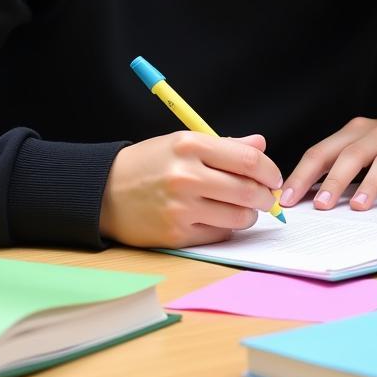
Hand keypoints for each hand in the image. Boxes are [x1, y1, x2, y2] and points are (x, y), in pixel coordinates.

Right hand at [100, 132, 280, 247]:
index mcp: (190, 146)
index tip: (273, 177)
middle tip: (268, 197)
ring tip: (242, 208)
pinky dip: (227, 228)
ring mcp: (181, 208)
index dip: (270, 171)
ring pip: (239, 216)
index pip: (248, 160)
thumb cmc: (148, 164)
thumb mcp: (183, 143)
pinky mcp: (176, 234)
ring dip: (249, 214)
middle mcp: (186, 176)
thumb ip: (225, 145)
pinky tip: (219, 218)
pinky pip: (220, 234)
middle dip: (267, 197)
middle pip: (248, 190)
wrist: (104, 192)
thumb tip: (261, 145)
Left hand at [279, 117, 376, 211]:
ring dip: (369, 185)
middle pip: (352, 155)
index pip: (323, 151)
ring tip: (357, 207)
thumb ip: (334, 166)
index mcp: (355, 131)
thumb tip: (302, 195)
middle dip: (334, 180)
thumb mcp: (360, 150)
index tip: (289, 197)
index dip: (304, 175)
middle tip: (321, 205)